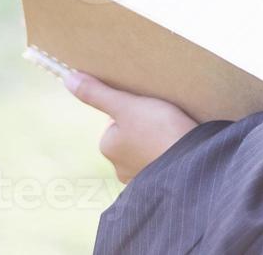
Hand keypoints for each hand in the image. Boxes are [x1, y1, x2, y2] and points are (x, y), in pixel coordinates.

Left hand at [65, 71, 198, 183]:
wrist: (196, 163)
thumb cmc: (159, 130)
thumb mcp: (126, 105)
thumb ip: (97, 93)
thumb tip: (67, 79)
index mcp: (108, 147)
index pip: (116, 119)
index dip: (133, 108)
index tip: (149, 107)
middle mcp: (120, 168)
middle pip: (130, 134)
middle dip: (145, 125)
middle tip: (164, 118)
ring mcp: (142, 178)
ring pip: (146, 148)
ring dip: (158, 140)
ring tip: (174, 131)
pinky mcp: (162, 183)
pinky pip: (161, 162)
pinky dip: (168, 153)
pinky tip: (179, 145)